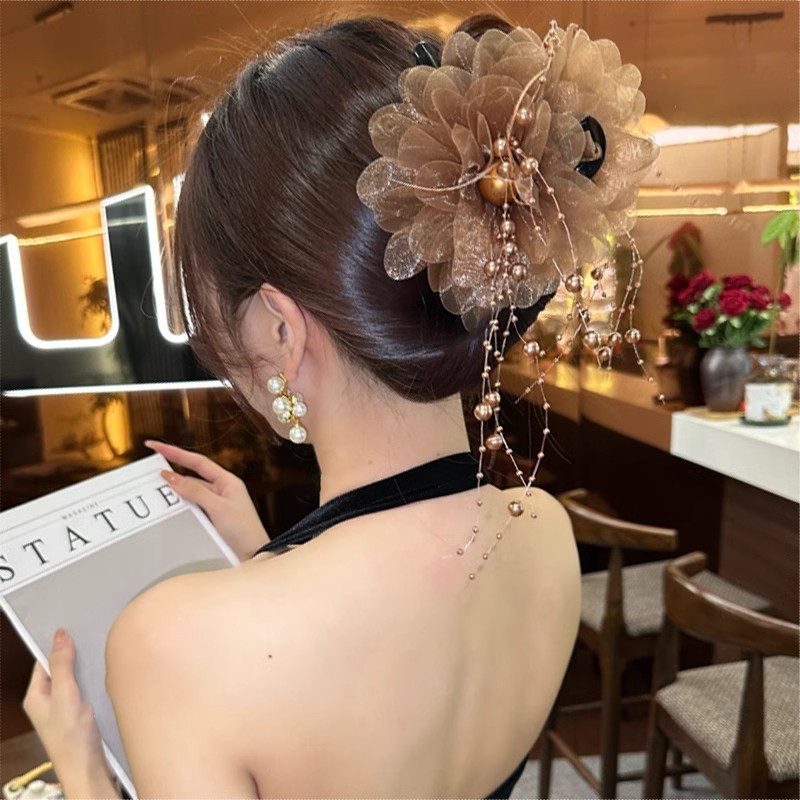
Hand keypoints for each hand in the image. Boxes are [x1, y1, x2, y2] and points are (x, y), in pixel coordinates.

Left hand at [23, 629, 117, 798]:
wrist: (87, 768)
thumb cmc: (70, 738)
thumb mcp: (64, 696)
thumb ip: (62, 666)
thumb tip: (59, 635)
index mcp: (35, 696)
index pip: (44, 661)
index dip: (58, 645)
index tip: (74, 628)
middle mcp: (48, 700)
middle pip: (61, 667)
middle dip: (76, 655)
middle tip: (93, 638)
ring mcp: (65, 706)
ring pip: (76, 677)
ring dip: (87, 668)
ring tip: (102, 655)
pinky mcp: (81, 712)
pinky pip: (86, 688)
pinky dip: (95, 680)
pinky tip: (106, 674)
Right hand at [145, 440, 269, 559]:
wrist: (254, 556)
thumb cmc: (244, 531)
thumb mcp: (218, 508)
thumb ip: (195, 492)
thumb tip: (173, 478)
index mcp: (228, 482)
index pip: (198, 462)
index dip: (176, 452)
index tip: (156, 446)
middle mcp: (224, 490)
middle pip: (193, 476)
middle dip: (173, 471)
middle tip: (151, 468)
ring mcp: (219, 504)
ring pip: (192, 492)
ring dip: (177, 491)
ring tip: (158, 489)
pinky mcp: (214, 517)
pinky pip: (194, 506)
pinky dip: (182, 505)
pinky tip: (173, 507)